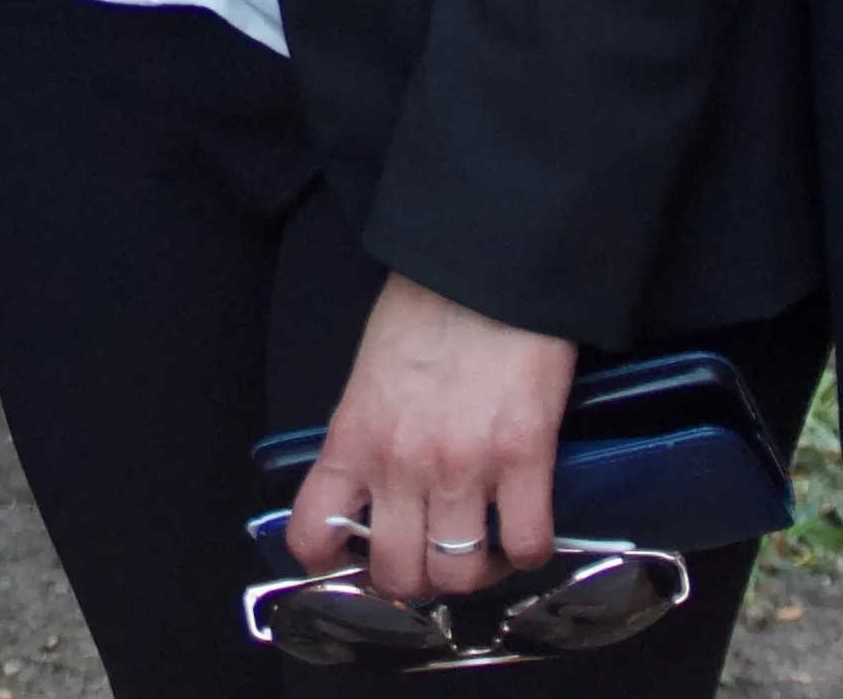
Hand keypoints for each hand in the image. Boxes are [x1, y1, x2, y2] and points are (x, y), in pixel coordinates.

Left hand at [290, 274, 577, 610]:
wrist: (486, 264)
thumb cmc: (426, 309)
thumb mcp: (369, 375)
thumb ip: (367, 436)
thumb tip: (376, 491)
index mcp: (353, 439)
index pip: (313, 535)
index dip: (333, 564)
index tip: (358, 557)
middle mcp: (400, 465)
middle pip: (399, 576)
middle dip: (416, 579)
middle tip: (433, 554)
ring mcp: (463, 466)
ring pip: (461, 574)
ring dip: (474, 571)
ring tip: (484, 545)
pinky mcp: (523, 456)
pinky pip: (528, 543)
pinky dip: (529, 550)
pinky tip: (526, 527)